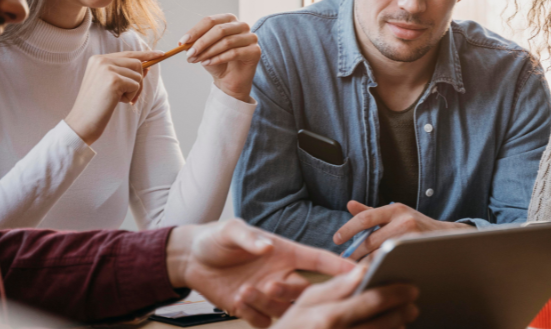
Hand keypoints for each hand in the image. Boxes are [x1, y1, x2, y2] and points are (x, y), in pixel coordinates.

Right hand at [65, 50, 160, 143]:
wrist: (82, 122)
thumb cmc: (97, 106)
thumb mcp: (112, 86)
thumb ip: (126, 74)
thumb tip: (147, 66)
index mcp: (98, 59)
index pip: (128, 54)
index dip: (146, 54)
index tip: (161, 54)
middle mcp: (101, 60)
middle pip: (137, 63)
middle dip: (138, 81)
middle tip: (129, 97)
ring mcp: (107, 68)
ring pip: (138, 75)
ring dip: (134, 90)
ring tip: (118, 99)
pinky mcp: (114, 80)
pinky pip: (135, 85)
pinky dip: (131, 96)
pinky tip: (117, 102)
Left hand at [166, 219, 354, 327]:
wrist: (191, 259)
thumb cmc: (216, 239)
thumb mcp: (230, 231)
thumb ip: (249, 238)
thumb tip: (265, 247)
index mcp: (284, 252)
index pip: (317, 260)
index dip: (338, 266)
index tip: (358, 271)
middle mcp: (281, 275)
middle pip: (305, 291)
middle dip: (295, 292)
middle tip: (271, 285)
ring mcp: (267, 294)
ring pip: (284, 308)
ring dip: (267, 302)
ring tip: (244, 290)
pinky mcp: (252, 309)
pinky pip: (264, 321)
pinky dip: (254, 314)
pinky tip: (238, 301)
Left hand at [181, 14, 260, 102]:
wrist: (229, 79)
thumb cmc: (217, 61)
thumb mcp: (203, 49)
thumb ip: (196, 42)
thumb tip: (185, 41)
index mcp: (229, 19)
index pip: (210, 20)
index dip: (195, 31)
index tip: (183, 41)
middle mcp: (242, 25)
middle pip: (219, 30)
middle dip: (201, 42)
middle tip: (189, 53)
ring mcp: (251, 37)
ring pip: (226, 42)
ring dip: (208, 52)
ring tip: (197, 60)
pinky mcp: (255, 51)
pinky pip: (234, 53)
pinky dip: (218, 59)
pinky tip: (208, 63)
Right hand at [272, 265, 418, 328]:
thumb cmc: (292, 327)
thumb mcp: (305, 301)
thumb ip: (336, 286)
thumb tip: (363, 270)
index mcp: (329, 317)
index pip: (372, 301)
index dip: (396, 293)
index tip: (410, 287)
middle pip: (384, 324)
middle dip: (402, 312)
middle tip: (413, 305)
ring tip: (403, 320)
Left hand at [332, 201, 472, 261]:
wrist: (449, 238)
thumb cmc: (417, 226)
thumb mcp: (396, 214)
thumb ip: (372, 213)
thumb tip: (349, 205)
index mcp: (395, 209)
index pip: (365, 218)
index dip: (347, 229)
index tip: (336, 239)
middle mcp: (403, 221)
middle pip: (369, 241)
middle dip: (354, 254)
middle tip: (343, 263)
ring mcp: (412, 238)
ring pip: (379, 256)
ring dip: (364, 265)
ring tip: (353, 271)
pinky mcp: (418, 253)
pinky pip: (392, 264)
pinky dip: (379, 270)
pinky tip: (372, 275)